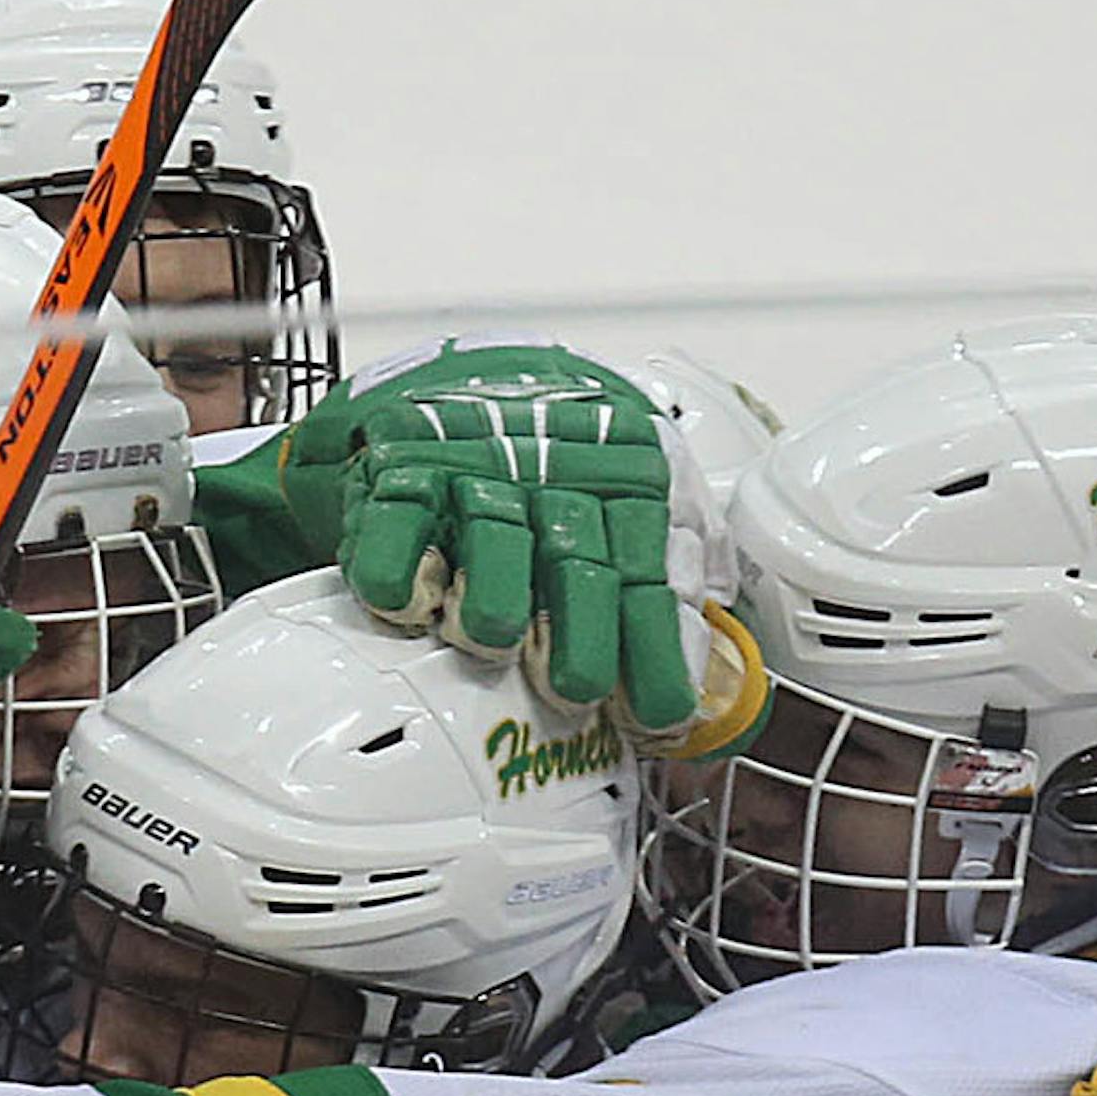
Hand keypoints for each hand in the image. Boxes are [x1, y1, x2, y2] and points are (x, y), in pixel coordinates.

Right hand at [280, 338, 739, 732]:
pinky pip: (397, 522)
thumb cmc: (561, 472)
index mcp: (628, 495)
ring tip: (492, 640)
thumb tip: (698, 682)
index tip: (656, 715)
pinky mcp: (405, 472)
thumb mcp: (637, 509)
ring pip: (491, 541)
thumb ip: (673, 584)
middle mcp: (555, 484)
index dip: (652, 652)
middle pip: (576, 563)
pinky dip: (399, 569)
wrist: (471, 380)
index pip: (649, 580)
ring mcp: (476, 477)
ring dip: (493, 599)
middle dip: (580, 632)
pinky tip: (412, 605)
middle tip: (575, 686)